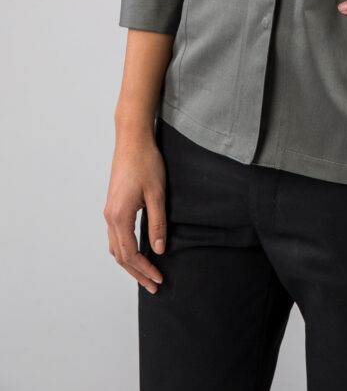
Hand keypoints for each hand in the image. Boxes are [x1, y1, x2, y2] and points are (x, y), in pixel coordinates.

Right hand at [103, 129, 167, 294]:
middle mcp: (110, 217)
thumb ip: (158, 223)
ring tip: (146, 274)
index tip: (159, 279)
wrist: (132, 139)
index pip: (130, 254)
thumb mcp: (157, 193)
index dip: (144, 269)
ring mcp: (109, 211)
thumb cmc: (146, 162)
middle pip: (120, 256)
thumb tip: (159, 250)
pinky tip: (136, 252)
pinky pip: (115, 236)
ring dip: (129, 263)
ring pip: (115, 247)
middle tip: (153, 286)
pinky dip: (124, 250)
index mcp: (120, 216)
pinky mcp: (113, 205)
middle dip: (137, 273)